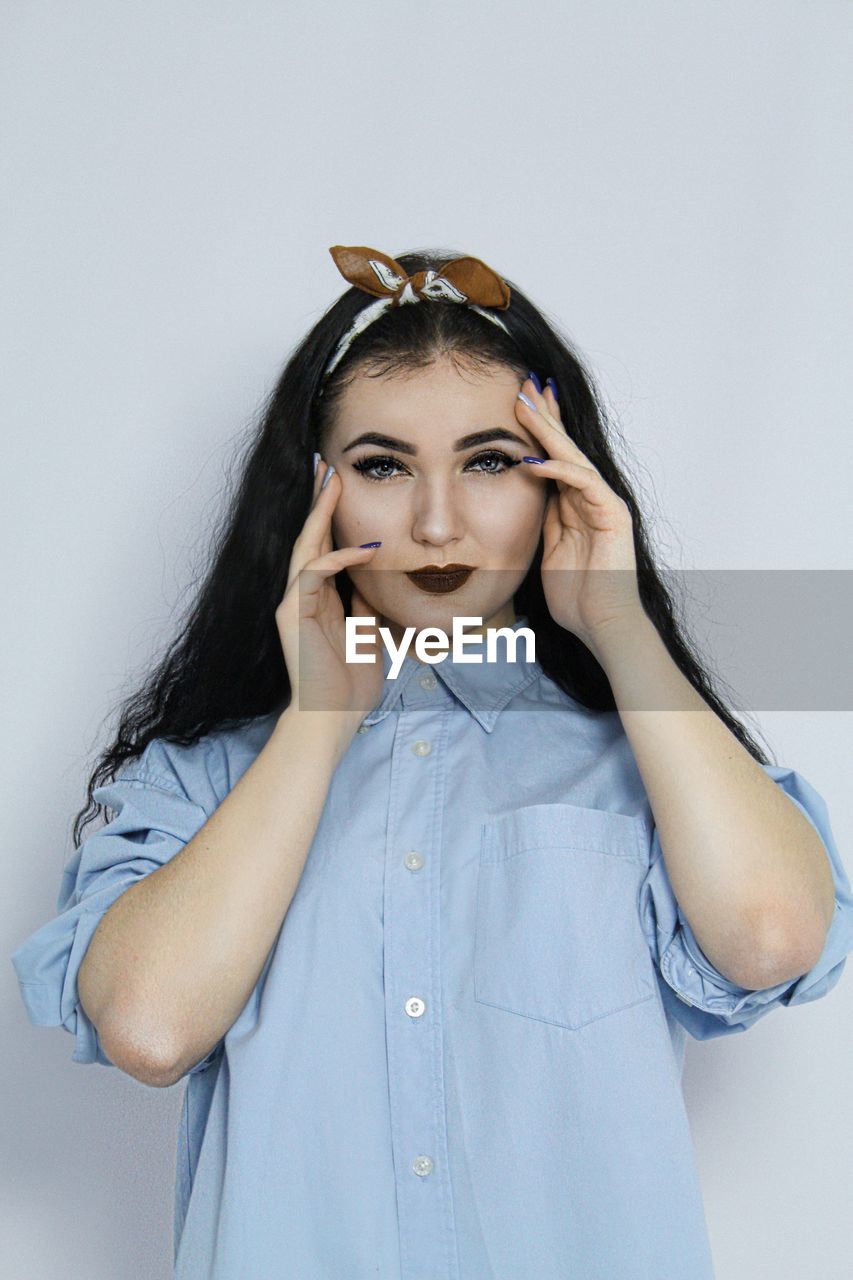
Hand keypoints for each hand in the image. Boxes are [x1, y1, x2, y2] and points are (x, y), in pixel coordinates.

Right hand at [276, 460, 385, 719]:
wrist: (330, 718)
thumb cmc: (349, 684)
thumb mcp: (369, 634)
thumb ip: (367, 605)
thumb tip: (377, 579)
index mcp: (319, 598)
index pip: (323, 545)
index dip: (331, 515)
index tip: (340, 484)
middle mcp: (302, 595)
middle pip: (308, 535)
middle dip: (318, 499)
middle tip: (326, 463)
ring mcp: (294, 603)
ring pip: (305, 545)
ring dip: (320, 512)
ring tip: (331, 480)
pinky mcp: (292, 614)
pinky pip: (314, 573)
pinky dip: (339, 557)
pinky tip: (366, 549)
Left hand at [515, 377, 645, 650]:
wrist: (603, 624)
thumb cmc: (577, 597)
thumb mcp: (548, 550)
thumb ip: (542, 520)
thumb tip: (523, 494)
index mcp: (575, 505)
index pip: (555, 458)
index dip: (538, 430)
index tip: (515, 404)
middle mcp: (592, 498)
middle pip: (566, 448)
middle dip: (545, 416)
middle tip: (523, 385)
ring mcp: (605, 504)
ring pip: (573, 457)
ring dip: (548, 430)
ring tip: (525, 405)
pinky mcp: (613, 515)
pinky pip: (583, 483)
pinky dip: (557, 470)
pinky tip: (533, 459)